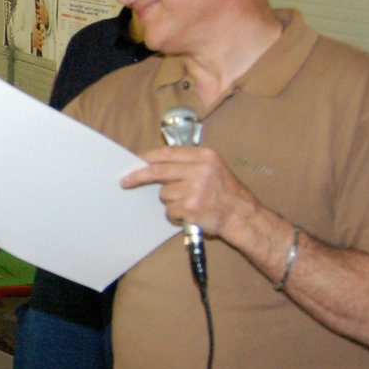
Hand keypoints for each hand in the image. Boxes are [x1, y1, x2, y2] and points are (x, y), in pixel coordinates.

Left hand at [121, 144, 259, 237]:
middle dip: (139, 176)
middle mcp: (201, 170)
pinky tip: (192, 213)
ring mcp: (196, 190)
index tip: (136, 161)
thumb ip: (189, 163)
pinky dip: (176, 214)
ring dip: (171, 201)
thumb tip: (155, 163)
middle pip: (159, 171)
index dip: (148, 157)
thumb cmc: (227, 193)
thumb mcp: (214, 168)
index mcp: (205, 156)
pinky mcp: (192, 208)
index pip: (168, 153)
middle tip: (125, 181)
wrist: (244, 216)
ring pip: (164, 194)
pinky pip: (171, 211)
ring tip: (190, 203)